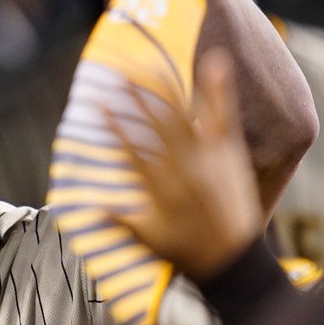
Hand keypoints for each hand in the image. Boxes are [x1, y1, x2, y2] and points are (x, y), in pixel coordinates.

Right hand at [104, 50, 263, 281]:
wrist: (235, 262)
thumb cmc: (189, 251)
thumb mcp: (147, 238)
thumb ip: (118, 219)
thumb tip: (88, 207)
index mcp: (157, 185)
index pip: (129, 148)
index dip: (113, 124)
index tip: (98, 103)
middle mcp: (181, 167)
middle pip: (153, 125)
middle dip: (136, 98)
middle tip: (122, 73)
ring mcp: (207, 156)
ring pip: (183, 115)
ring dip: (166, 88)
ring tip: (153, 64)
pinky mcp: (229, 151)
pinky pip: (223, 115)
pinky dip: (218, 89)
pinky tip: (214, 62)